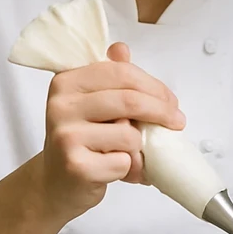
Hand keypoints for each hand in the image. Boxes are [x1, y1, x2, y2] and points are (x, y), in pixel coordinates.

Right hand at [40, 42, 184, 219]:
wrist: (55, 184)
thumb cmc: (81, 140)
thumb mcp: (92, 103)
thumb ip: (109, 76)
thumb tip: (121, 49)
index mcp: (66, 82)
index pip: (121, 72)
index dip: (154, 86)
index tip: (171, 101)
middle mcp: (61, 106)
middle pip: (130, 100)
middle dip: (162, 111)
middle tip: (177, 122)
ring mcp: (66, 136)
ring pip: (129, 134)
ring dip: (139, 147)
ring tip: (128, 153)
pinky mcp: (75, 166)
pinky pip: (123, 162)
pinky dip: (129, 169)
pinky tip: (116, 170)